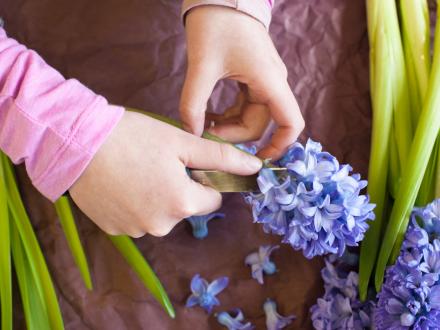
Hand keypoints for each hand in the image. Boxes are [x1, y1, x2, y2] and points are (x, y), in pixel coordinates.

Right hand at [69, 111, 261, 237]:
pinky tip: (121, 183)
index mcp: (183, 203)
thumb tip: (257, 167)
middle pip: (186, 207)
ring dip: (156, 196)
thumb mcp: (181, 142)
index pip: (212, 198)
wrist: (77, 143)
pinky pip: (137, 218)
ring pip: (161, 213)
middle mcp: (162, 225)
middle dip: (180, 187)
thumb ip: (221, 157)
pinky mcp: (114, 230)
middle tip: (158, 162)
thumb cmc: (133, 138)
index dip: (205, 178)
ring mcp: (135, 231)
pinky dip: (135, 203)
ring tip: (136, 170)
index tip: (187, 162)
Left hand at [181, 6, 303, 159]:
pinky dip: (228, 116)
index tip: (257, 161)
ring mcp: (263, 82)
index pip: (291, 123)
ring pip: (250, 118)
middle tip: (204, 133)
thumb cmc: (216, 25)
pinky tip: (208, 115)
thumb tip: (191, 133)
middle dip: (233, 136)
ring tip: (202, 124)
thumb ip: (194, 103)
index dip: (280, 146)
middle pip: (260, 125)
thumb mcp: (201, 65)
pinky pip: (244, 107)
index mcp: (269, 82)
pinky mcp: (252, 79)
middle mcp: (272, 85)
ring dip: (229, 127)